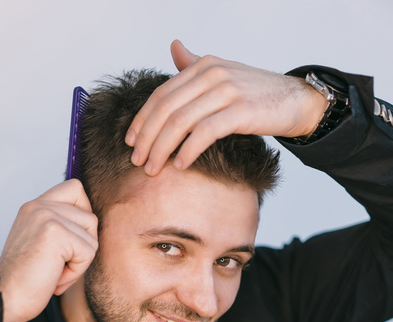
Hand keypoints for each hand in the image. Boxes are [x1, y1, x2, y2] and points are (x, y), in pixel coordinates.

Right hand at [0, 179, 97, 321]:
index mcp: (34, 206)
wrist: (5, 299)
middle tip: (60, 264)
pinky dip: (76, 272)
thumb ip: (62, 226)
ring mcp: (46, 216)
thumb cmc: (24, 280)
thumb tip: (92, 224)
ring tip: (55, 272)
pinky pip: (88, 252)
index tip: (69, 243)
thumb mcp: (42, 244)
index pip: (75, 189)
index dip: (83, 215)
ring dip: (79, 262)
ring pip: (91, 237)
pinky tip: (54, 278)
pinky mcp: (55, 232)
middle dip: (83, 247)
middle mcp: (39, 205)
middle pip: (90, 218)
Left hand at [125, 39, 327, 175]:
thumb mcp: (223, 75)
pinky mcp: (241, 111)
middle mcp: (212, 73)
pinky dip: (188, 151)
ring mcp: (227, 90)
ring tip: (153, 168)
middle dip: (147, 138)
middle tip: (137, 161)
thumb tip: (173, 47)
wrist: (297, 101)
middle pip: (166, 109)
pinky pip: (204, 133)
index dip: (142, 119)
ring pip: (181, 122)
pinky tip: (180, 165)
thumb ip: (195, 66)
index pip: (162, 94)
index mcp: (204, 65)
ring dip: (162, 149)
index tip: (130, 141)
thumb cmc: (258, 94)